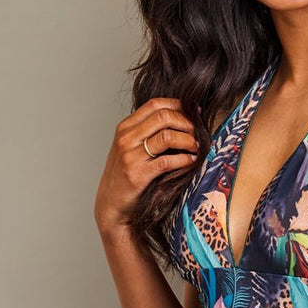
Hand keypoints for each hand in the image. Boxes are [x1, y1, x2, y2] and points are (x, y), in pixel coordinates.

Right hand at [94, 97, 197, 234]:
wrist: (110, 204)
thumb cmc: (125, 175)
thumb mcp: (131, 148)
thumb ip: (148, 133)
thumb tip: (181, 119)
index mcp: (125, 127)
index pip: (155, 104)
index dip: (179, 106)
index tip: (194, 114)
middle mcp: (126, 138)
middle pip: (164, 116)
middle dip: (186, 123)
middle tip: (197, 134)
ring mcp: (131, 156)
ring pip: (168, 136)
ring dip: (188, 141)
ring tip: (196, 148)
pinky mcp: (139, 174)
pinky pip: (168, 161)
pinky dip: (185, 160)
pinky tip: (191, 161)